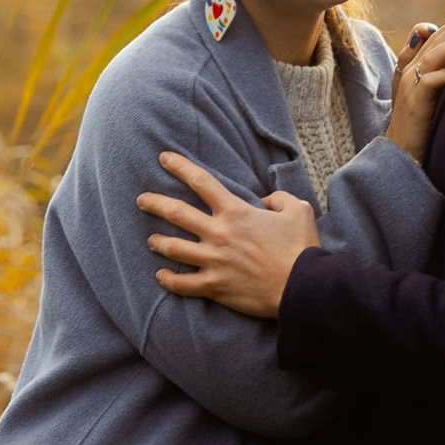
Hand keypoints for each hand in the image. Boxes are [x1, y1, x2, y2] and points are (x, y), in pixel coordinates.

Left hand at [137, 151, 321, 317]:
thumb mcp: (298, 210)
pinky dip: (168, 280)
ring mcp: (214, 261)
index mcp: (236, 212)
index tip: (163, 157)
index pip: (201, 182)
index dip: (179, 166)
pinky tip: (160, 276)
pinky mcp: (215, 286)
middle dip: (154, 203)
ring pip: (174, 248)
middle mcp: (219, 233)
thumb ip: (278, 198)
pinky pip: (182, 284)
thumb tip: (265, 200)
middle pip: (176, 213)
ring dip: (158, 242)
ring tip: (151, 240)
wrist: (303, 286)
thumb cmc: (301, 248)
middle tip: (141, 200)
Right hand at [384, 4, 444, 165]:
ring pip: (433, 55)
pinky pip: (431, 82)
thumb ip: (437, 72)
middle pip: (434, 39)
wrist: (399, 152)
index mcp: (410, 67)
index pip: (430, 35)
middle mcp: (409, 72)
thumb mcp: (427, 94)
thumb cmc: (418, 124)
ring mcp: (410, 86)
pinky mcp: (415, 103)